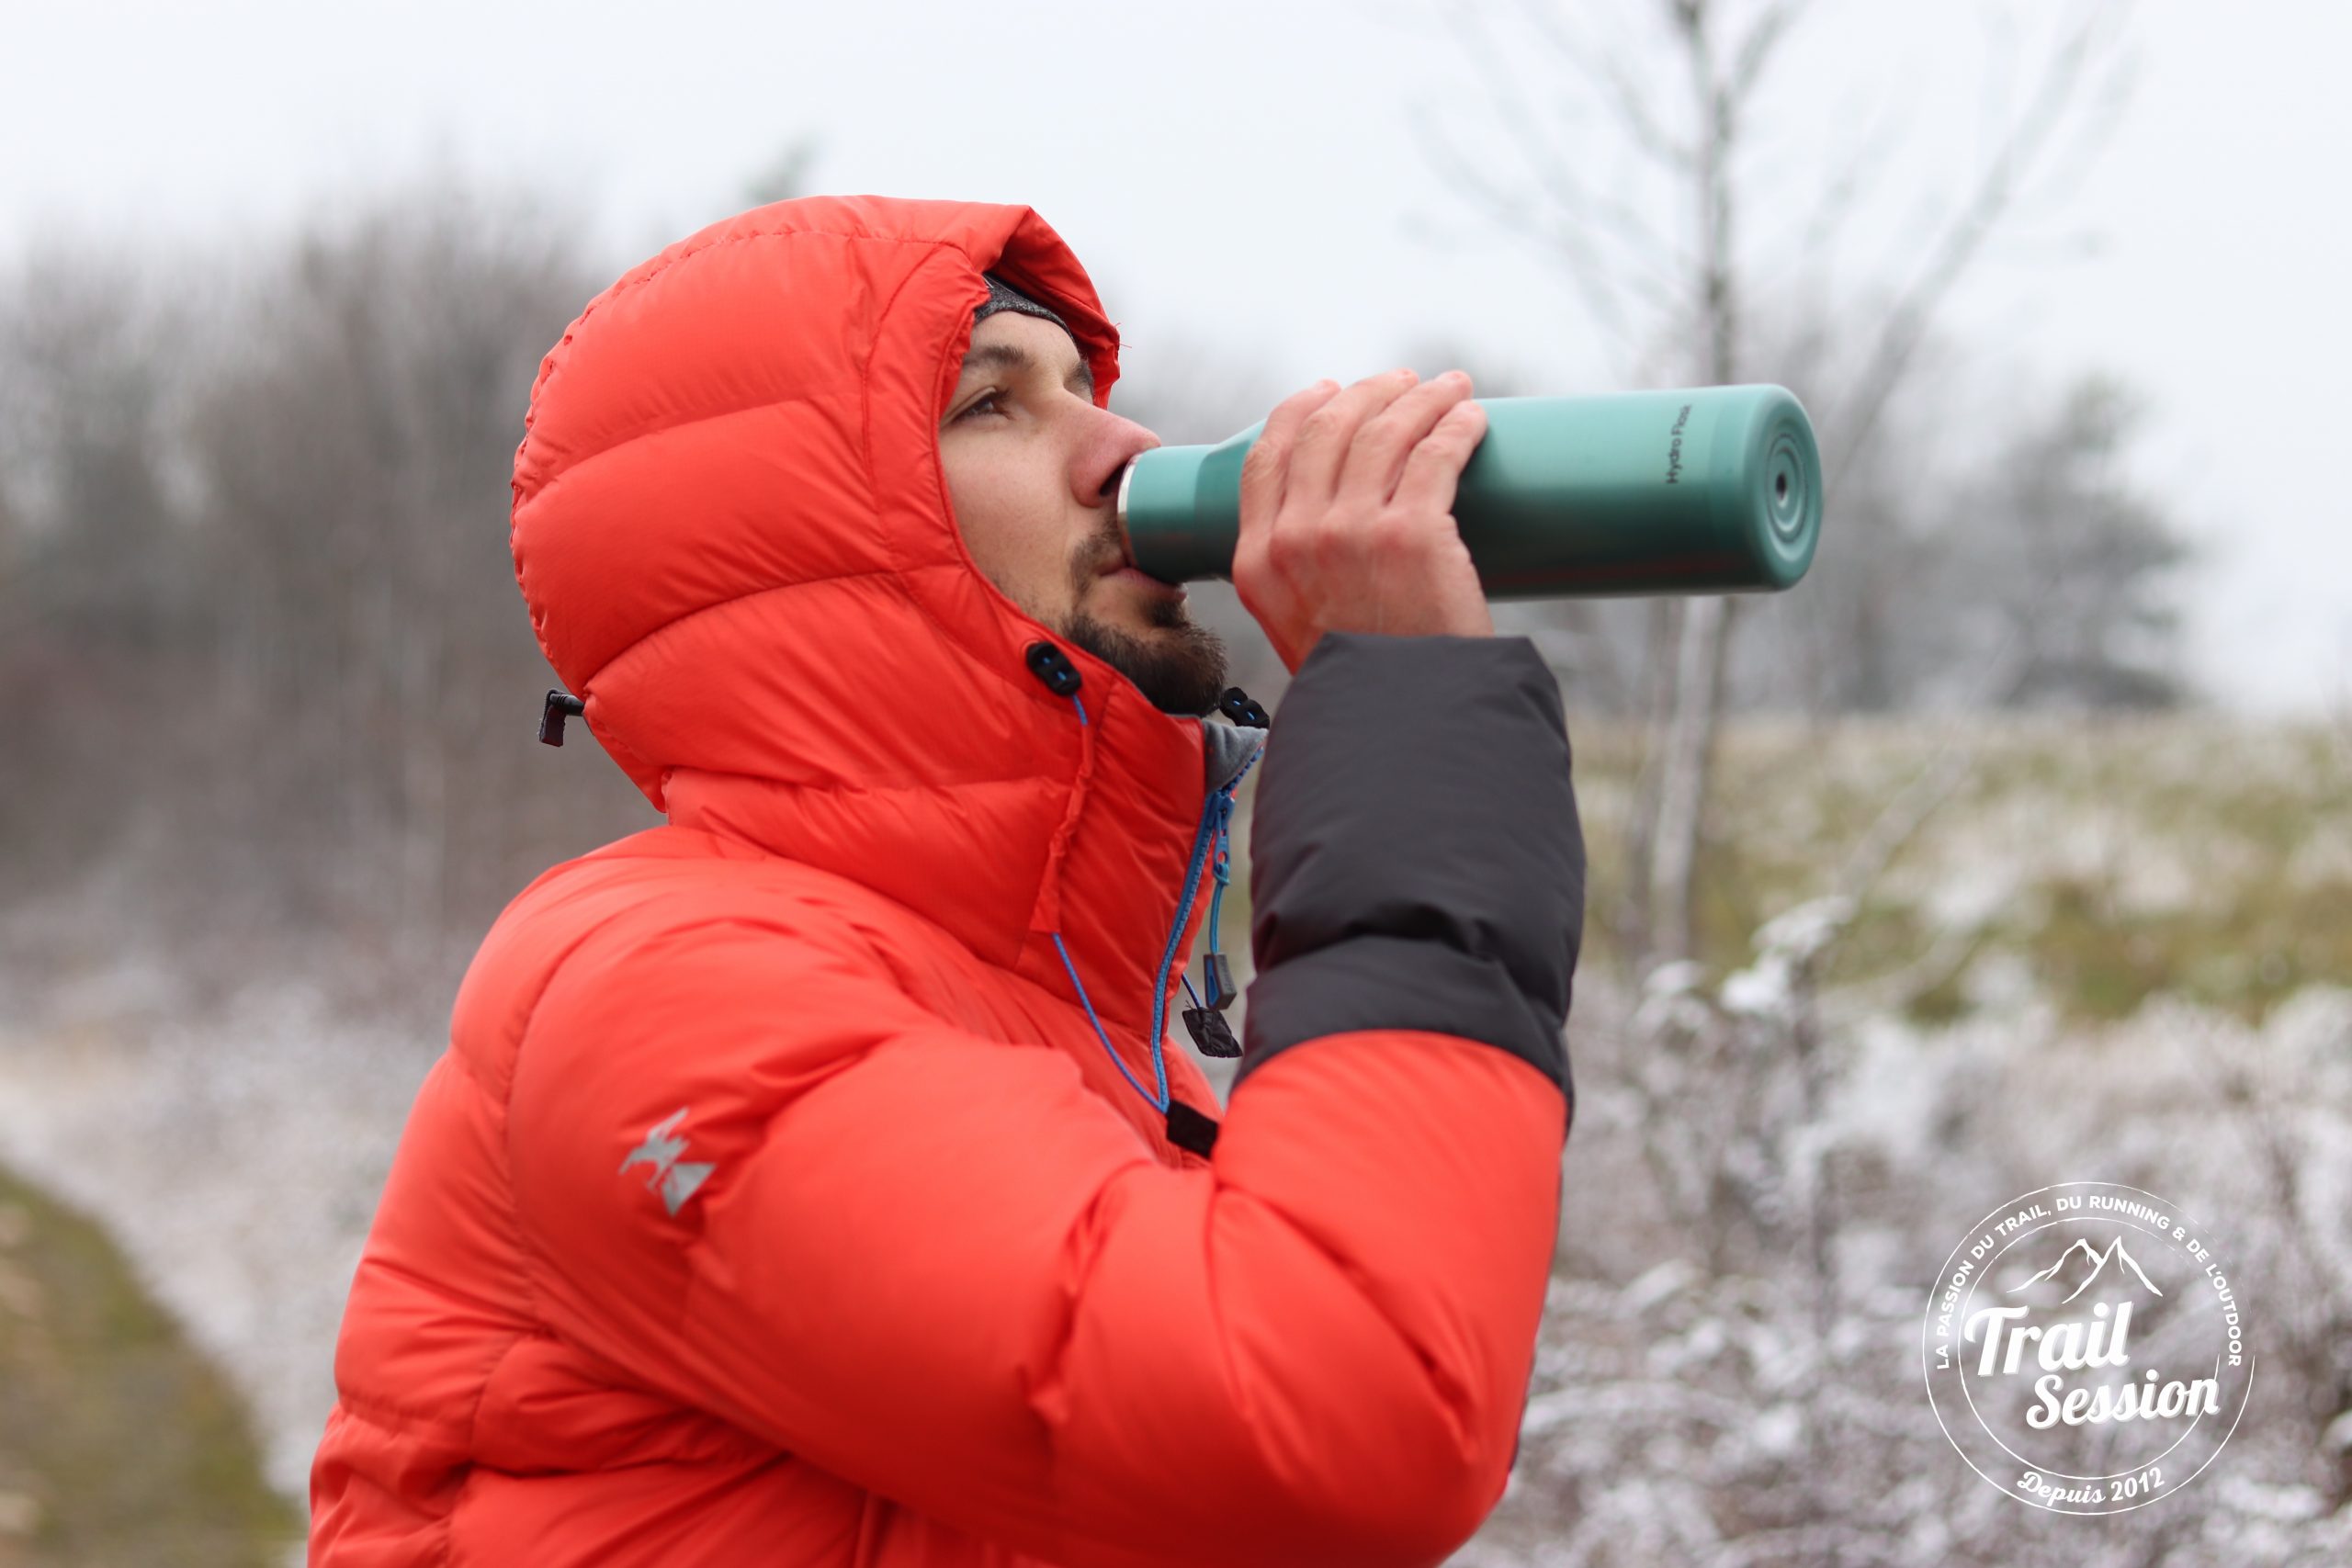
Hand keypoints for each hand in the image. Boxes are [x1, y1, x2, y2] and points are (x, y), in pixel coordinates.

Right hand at [1232, 367, 1492, 674]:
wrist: (1403, 728)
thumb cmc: (1363, 684)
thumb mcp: (1296, 629)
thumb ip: (1300, 579)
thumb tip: (1342, 530)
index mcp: (1257, 561)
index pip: (1266, 457)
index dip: (1300, 410)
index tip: (1331, 391)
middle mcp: (1296, 539)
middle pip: (1327, 429)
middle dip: (1371, 393)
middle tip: (1406, 384)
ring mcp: (1353, 533)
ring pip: (1386, 431)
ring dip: (1423, 399)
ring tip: (1452, 391)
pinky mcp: (1414, 533)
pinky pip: (1437, 454)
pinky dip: (1457, 427)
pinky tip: (1473, 419)